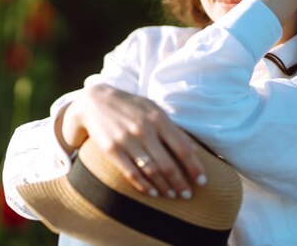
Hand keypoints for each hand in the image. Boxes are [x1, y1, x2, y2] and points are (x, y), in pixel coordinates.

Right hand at [61, 84, 206, 198]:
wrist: (94, 102)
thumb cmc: (130, 106)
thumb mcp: (153, 109)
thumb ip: (173, 128)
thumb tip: (196, 149)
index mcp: (158, 118)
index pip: (182, 147)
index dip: (194, 167)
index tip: (202, 181)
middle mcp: (144, 129)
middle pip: (168, 163)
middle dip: (180, 182)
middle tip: (188, 195)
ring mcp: (126, 139)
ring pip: (151, 170)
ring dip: (164, 186)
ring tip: (172, 195)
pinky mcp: (111, 149)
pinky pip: (131, 172)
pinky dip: (144, 186)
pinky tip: (152, 193)